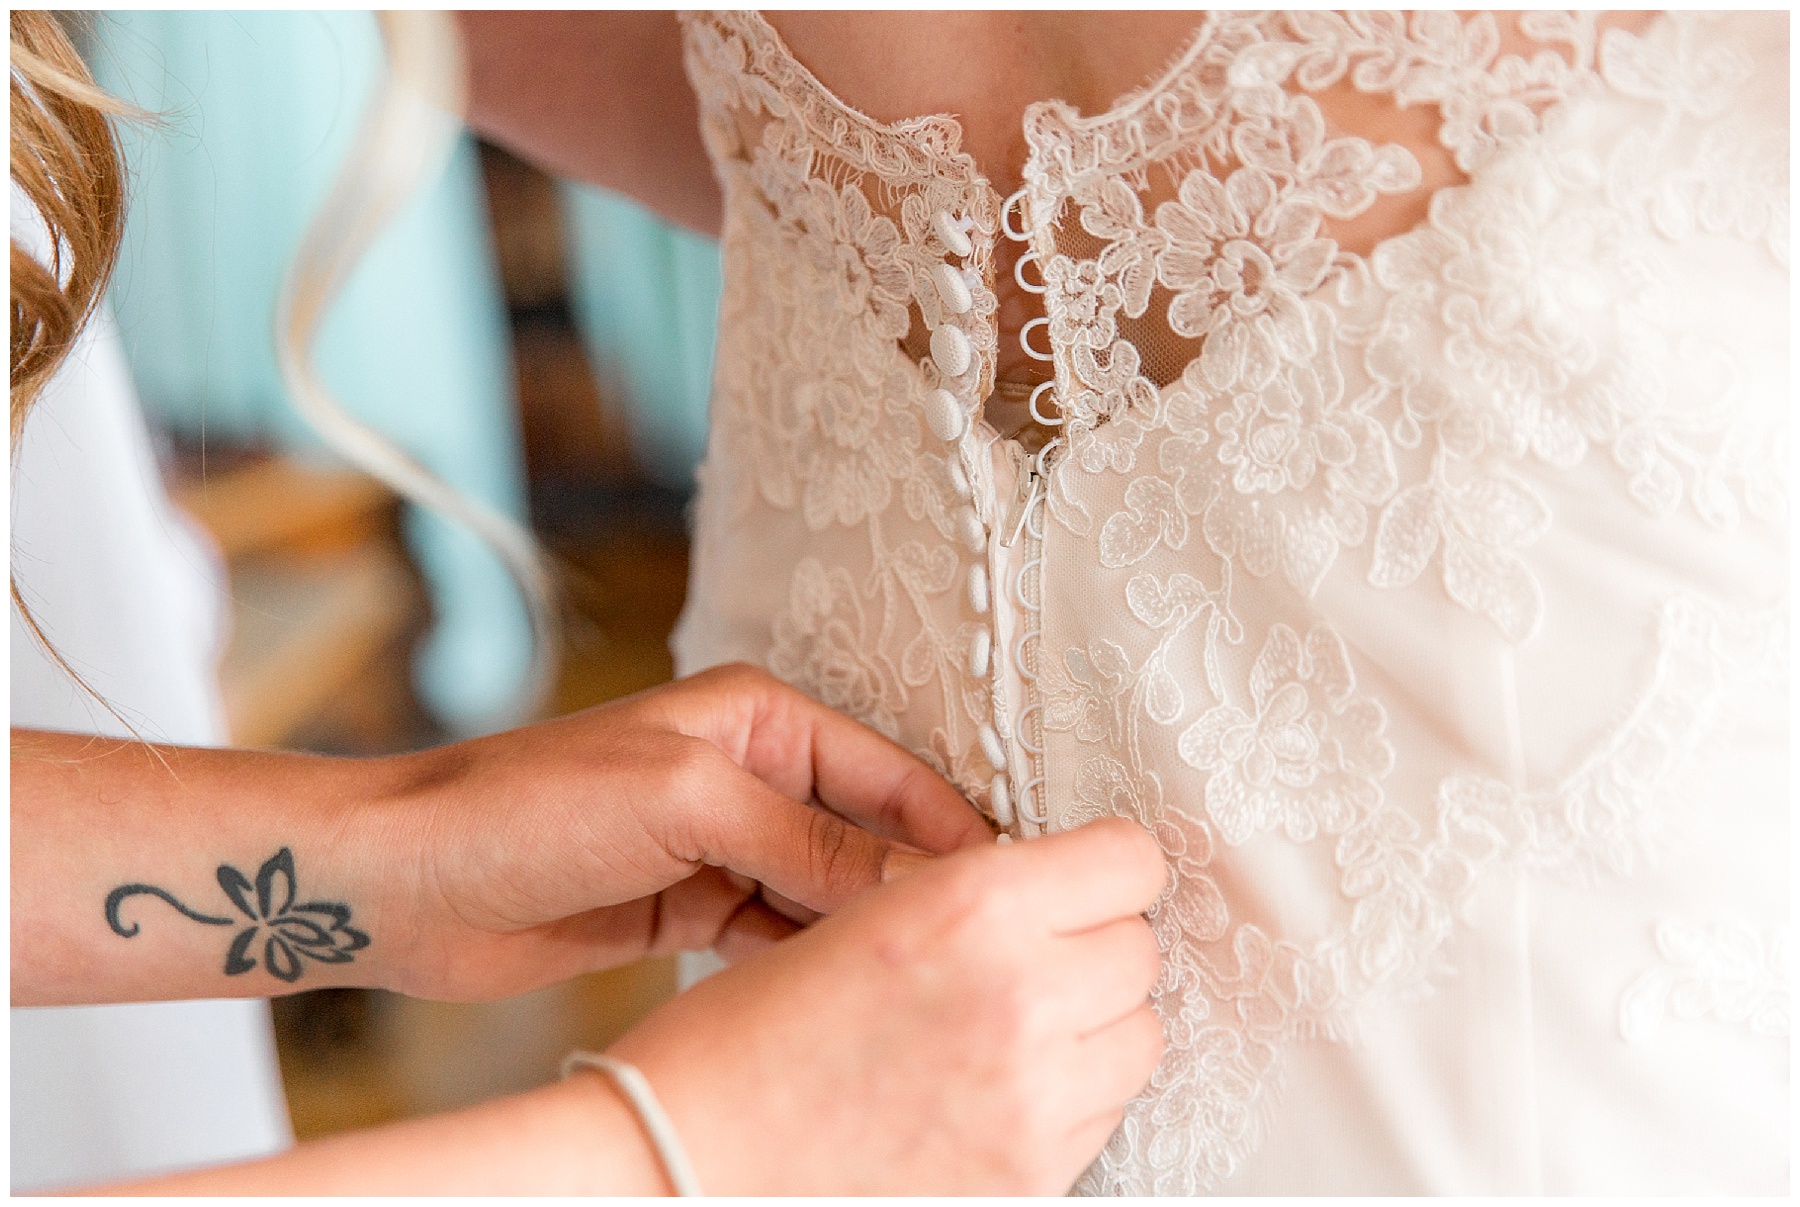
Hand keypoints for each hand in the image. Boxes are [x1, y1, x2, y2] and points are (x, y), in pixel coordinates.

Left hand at [374, 663, 992, 999]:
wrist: (406, 883)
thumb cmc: (524, 809)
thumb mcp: (683, 804)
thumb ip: (807, 838)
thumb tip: (916, 883)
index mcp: (759, 718)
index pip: (893, 777)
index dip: (953, 836)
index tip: (1009, 899)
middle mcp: (751, 775)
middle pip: (869, 837)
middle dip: (916, 892)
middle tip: (978, 958)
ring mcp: (723, 844)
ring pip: (829, 893)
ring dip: (866, 936)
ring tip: (927, 989)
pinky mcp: (694, 905)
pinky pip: (780, 935)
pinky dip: (811, 964)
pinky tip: (847, 1001)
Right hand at [601, 817, 1168, 1194]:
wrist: (680, 1174)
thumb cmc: (736, 1049)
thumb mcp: (856, 921)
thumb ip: (968, 898)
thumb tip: (1051, 893)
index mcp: (970, 907)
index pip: (1129, 860)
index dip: (1102, 864)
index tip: (1080, 876)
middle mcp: (1020, 997)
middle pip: (1139, 950)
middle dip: (1093, 946)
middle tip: (1028, 957)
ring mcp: (1035, 1103)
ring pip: (1136, 1038)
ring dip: (1091, 1026)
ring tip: (1007, 1030)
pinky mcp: (1031, 1182)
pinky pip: (1101, 1118)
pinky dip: (1066, 1100)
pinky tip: (988, 1093)